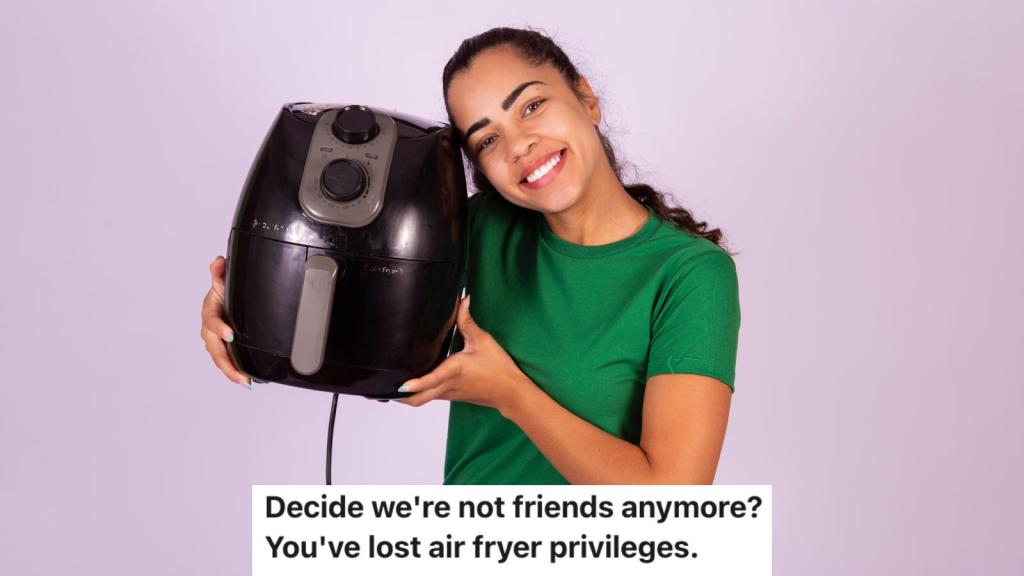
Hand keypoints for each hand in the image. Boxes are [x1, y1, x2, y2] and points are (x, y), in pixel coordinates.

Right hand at [200, 256, 250, 388]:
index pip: (211, 320)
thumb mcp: (223, 278)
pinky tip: (247, 380)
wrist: (223, 294)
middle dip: (226, 362)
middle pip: (214, 348)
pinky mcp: (222, 346)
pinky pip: (226, 360)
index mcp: (210, 310)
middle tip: (240, 374)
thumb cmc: (223, 288)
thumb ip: (220, 272)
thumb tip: (218, 262)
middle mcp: (209, 327)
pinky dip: (234, 371)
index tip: (229, 335)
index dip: (219, 328)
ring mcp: (214, 339)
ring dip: (231, 371)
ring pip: (219, 357)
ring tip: (245, 382)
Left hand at [396, 296, 534, 414]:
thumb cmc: (498, 367)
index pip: (431, 380)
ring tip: (390, 383)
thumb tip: (462, 300)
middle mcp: (447, 386)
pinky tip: (412, 383)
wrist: (510, 391)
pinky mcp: (451, 396)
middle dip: (399, 395)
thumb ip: (467, 321)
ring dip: (406, 395)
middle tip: (381, 386)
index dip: (415, 384)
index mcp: (453, 371)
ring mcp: (448, 394)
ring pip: (422, 400)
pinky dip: (418, 392)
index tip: (401, 385)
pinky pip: (430, 397)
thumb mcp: (483, 340)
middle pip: (418, 398)